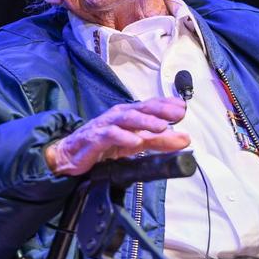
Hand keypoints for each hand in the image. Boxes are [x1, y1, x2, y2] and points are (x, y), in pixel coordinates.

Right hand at [45, 97, 189, 175]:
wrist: (72, 154)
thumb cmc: (105, 144)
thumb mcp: (136, 143)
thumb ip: (160, 141)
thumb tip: (186, 139)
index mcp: (129, 114)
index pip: (150, 105)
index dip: (166, 104)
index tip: (183, 107)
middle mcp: (118, 116)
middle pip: (141, 109)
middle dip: (160, 110)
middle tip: (178, 114)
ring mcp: (105, 125)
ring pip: (127, 119)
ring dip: (145, 122)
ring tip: (161, 127)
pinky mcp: (94, 138)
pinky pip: (109, 135)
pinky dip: (123, 137)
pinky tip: (136, 142)